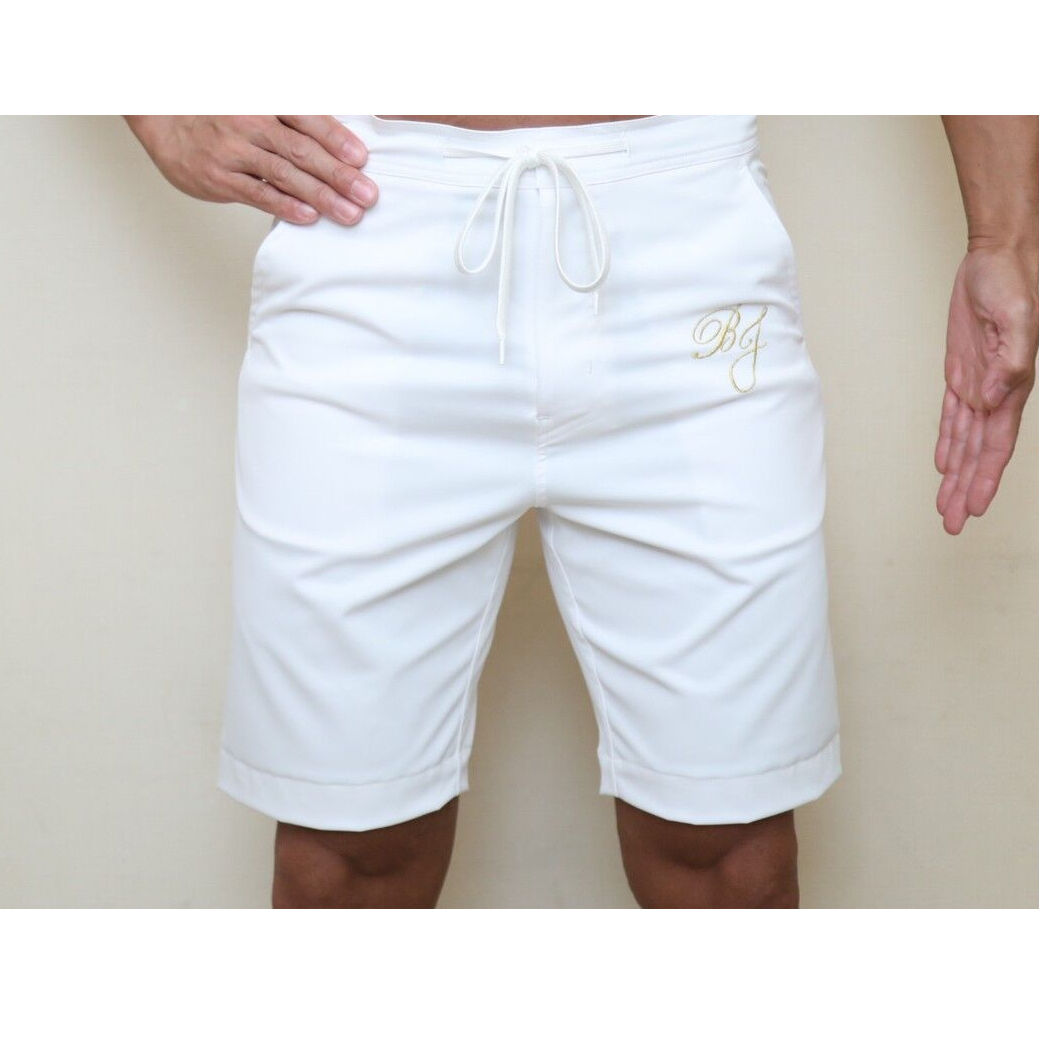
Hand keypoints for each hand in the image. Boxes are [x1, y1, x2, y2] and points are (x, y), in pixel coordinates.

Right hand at [124, 115, 377, 224]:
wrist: (165, 123)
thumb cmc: (222, 117)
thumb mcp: (256, 105)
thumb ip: (292, 120)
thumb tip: (340, 143)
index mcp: (265, 102)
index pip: (308, 119)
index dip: (336, 139)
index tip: (362, 159)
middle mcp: (250, 124)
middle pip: (302, 150)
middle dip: (339, 175)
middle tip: (367, 194)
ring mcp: (234, 152)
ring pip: (285, 175)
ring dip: (321, 196)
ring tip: (350, 213)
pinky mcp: (220, 178)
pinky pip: (259, 194)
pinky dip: (285, 206)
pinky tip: (309, 217)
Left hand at [935, 244, 1037, 534]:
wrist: (994, 262)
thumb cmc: (1010, 285)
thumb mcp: (1015, 318)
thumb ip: (1010, 362)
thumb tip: (994, 399)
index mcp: (1012, 388)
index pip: (996, 445)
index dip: (986, 478)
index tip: (976, 507)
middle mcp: (996, 393)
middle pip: (978, 454)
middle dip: (966, 490)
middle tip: (953, 524)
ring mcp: (978, 385)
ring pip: (964, 443)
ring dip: (956, 476)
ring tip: (947, 506)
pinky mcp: (962, 373)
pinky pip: (953, 418)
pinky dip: (948, 443)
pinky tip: (944, 465)